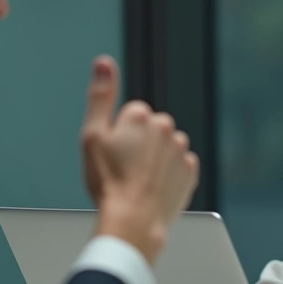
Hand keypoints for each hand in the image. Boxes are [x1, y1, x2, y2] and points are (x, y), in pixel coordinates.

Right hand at [81, 55, 198, 262]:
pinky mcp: (191, 171)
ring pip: (165, 148)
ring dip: (155, 159)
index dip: (118, 135)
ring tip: (138, 181)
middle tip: (124, 169)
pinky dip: (168, 175)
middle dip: (139, 144)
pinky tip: (153, 188)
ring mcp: (181, 150)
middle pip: (150, 129)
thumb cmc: (110, 183)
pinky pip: (178, 167)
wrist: (134, 221)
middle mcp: (166, 127)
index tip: (113, 154)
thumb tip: (104, 62)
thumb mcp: (92, 135)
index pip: (130, 114)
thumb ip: (100, 95)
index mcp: (140, 115)